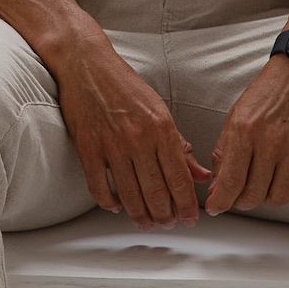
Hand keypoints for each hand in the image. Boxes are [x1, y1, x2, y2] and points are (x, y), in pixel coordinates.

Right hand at [55, 32, 210, 230]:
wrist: (87, 64)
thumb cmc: (125, 85)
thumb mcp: (160, 110)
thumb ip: (181, 145)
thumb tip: (201, 175)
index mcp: (161, 128)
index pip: (179, 179)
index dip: (187, 206)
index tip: (190, 219)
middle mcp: (138, 139)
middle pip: (156, 194)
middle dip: (166, 216)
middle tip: (168, 222)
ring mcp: (111, 145)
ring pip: (130, 196)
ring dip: (140, 216)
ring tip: (146, 222)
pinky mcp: (87, 148)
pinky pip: (99, 188)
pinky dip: (109, 203)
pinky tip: (117, 205)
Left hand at [205, 55, 288, 214]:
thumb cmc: (269, 90)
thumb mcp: (237, 113)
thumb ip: (225, 149)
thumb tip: (217, 184)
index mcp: (244, 129)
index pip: (229, 181)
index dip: (220, 201)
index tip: (216, 208)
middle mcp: (269, 141)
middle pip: (253, 195)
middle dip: (243, 201)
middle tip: (241, 196)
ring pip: (279, 197)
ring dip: (270, 198)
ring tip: (267, 187)